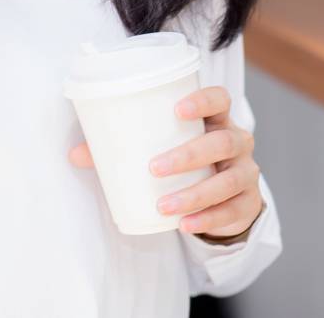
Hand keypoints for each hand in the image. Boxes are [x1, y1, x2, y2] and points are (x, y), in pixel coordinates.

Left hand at [68, 85, 263, 240]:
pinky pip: (232, 210)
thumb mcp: (166, 149)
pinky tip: (185, 224)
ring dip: (195, 193)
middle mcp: (238, 142)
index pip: (221, 99)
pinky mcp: (248, 202)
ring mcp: (247, 173)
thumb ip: (124, 148)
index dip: (203, 100)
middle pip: (223, 141)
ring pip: (228, 180)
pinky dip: (208, 218)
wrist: (226, 196)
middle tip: (154, 167)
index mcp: (218, 120)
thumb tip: (75, 153)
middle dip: (189, 154)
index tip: (177, 109)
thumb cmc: (190, 163)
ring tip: (164, 206)